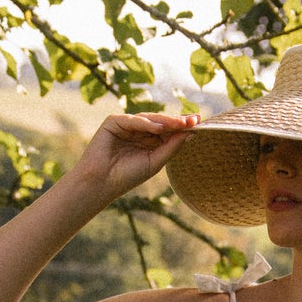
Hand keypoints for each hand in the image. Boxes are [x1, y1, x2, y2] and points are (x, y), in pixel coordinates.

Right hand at [66, 110, 197, 210]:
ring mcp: (126, 125)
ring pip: (149, 119)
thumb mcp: (156, 161)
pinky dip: (145, 123)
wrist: (102, 182)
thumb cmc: (128, 176)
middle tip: (193, 120)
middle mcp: (139, 131)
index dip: (182, 127)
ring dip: (165, 121)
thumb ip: (172, 147)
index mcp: (149, 141)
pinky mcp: (113, 122)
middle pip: (161, 122)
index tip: (199, 123)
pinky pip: (133, 119)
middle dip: (177, 121)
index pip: (168, 131)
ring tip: (180, 124)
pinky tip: (158, 128)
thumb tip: (191, 133)